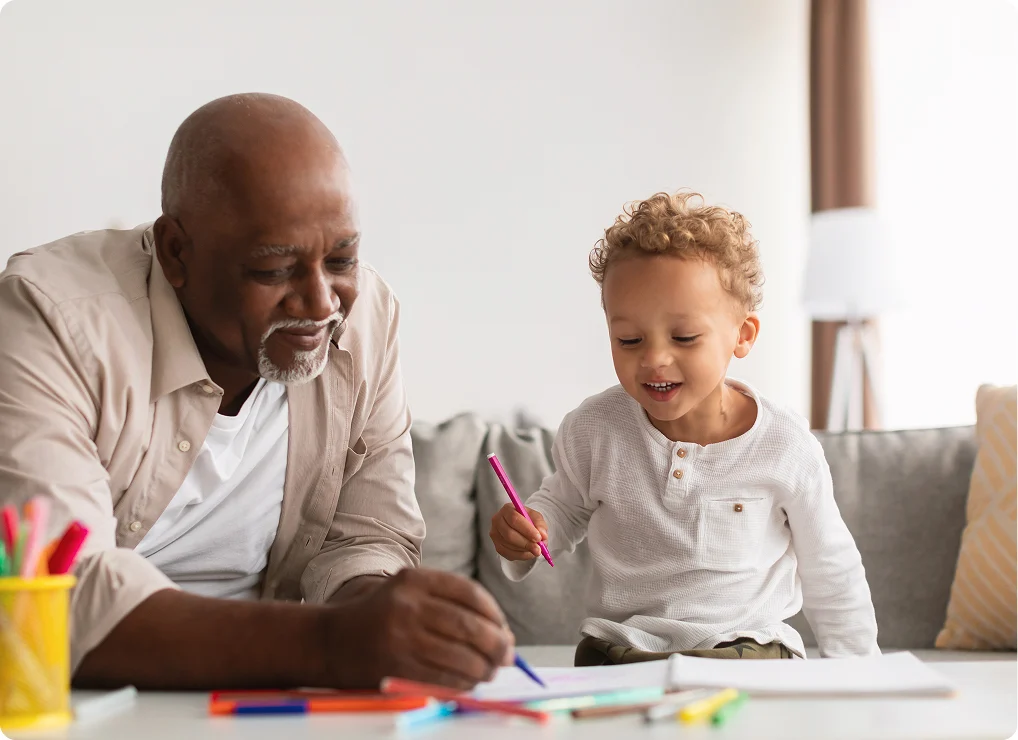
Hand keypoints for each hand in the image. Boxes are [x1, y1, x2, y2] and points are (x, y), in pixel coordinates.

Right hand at [324, 568, 513, 690]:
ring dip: (483, 668)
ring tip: (489, 671)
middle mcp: (407, 605)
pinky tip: (469, 683)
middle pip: (469, 626)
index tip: (504, 629)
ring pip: (460, 656)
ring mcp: (400, 637)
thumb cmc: (381, 617)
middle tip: (507, 655)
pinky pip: (443, 679)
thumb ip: (449, 604)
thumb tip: (502, 633)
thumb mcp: (408, 593)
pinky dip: (464, 684)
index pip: (469, 593)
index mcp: (414, 579)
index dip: (494, 614)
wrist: (329, 641)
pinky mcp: (395, 668)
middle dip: (496, 644)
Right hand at [489, 503, 547, 560]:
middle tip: (538, 549)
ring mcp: (495, 534)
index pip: (515, 519)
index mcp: (507, 509)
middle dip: (526, 543)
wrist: (520, 526)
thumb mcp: (536, 517)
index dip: (527, 530)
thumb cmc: (527, 520)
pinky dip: (522, 555)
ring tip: (536, 550)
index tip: (538, 538)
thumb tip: (543, 535)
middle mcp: (498, 521)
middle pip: (509, 534)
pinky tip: (529, 552)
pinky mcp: (497, 546)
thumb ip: (540, 524)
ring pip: (509, 545)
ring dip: (525, 550)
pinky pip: (509, 554)